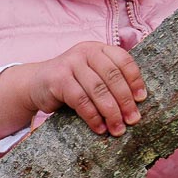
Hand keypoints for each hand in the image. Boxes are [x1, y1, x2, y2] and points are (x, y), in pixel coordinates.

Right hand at [20, 42, 147, 135]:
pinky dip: (93, 116)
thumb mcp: (91, 74)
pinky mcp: (58, 79)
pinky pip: (81, 100)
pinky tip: (99, 128)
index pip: (123, 60)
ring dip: (111, 112)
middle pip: (112, 76)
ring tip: (118, 129)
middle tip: (133, 120)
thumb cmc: (71, 83)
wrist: (35, 84)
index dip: (135, 80)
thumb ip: (110, 81)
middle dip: (125, 101)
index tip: (141, 100)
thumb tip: (136, 106)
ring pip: (98, 89)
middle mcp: (85, 51)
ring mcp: (70, 63)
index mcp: (98, 49)